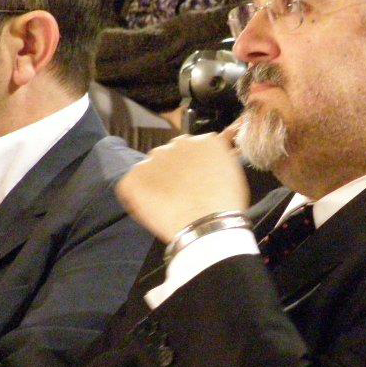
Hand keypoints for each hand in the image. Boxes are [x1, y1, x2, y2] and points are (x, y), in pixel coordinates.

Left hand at [116, 131, 248, 242]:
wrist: (206, 225)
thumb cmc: (226, 205)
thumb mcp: (234, 173)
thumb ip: (221, 158)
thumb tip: (216, 156)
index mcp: (204, 140)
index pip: (193, 147)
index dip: (192, 167)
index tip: (195, 181)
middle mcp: (177, 143)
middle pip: (170, 155)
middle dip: (173, 171)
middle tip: (182, 194)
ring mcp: (153, 159)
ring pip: (151, 168)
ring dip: (156, 182)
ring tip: (169, 205)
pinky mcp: (134, 177)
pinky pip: (131, 185)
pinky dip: (137, 197)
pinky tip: (154, 211)